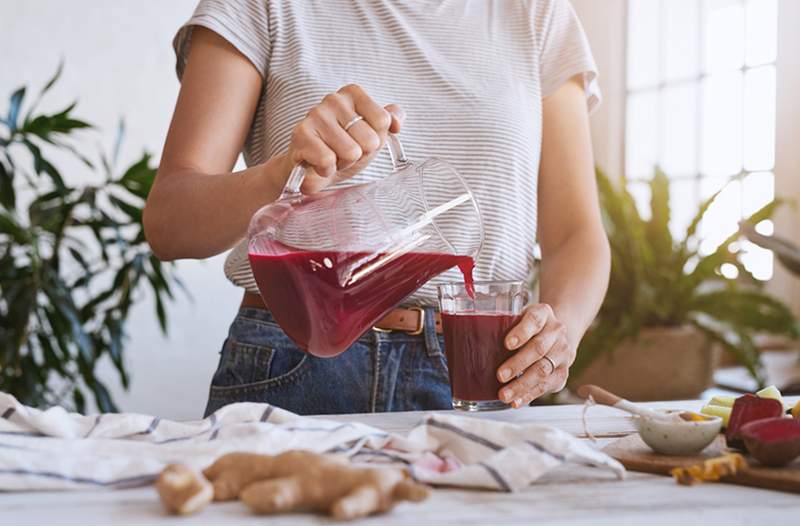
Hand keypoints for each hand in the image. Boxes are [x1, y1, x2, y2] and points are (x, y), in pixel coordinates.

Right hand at [285, 84, 404, 193]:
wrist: (310, 170)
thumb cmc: (342, 149)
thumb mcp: (372, 135)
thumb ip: (389, 121)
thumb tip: (397, 121)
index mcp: (353, 94)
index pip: (383, 121)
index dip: (375, 141)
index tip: (360, 141)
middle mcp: (334, 99)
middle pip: (370, 139)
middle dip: (359, 155)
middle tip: (343, 153)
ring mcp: (315, 114)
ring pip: (351, 152)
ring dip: (342, 163)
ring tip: (332, 158)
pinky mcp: (301, 134)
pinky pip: (327, 160)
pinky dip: (326, 170)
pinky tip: (318, 164)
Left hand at [496, 304, 573, 407]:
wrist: (555, 336)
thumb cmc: (527, 326)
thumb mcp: (517, 317)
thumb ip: (500, 324)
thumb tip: (466, 339)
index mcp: (543, 313)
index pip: (534, 320)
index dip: (521, 332)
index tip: (507, 344)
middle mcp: (556, 331)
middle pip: (538, 348)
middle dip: (518, 364)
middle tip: (500, 375)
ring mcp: (562, 353)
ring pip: (543, 370)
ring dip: (522, 385)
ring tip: (504, 394)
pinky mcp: (562, 372)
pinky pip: (546, 386)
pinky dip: (529, 395)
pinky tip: (516, 401)